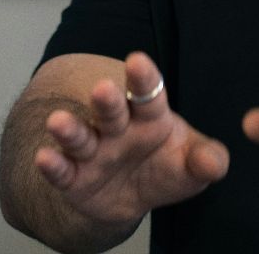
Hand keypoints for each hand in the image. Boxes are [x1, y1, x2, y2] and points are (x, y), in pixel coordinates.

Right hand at [33, 52, 229, 225]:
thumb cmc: (165, 168)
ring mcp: (92, 151)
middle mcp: (116, 128)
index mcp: (148, 116)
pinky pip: (62, 171)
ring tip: (57, 121)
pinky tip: (44, 158)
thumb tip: (214, 164)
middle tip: (103, 88)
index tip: (138, 61)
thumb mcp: (191, 165)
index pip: (147, 93)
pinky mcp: (73, 178)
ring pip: (79, 136)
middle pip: (111, 110)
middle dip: (107, 100)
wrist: (130, 197)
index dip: (143, 78)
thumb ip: (205, 161)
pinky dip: (52, 166)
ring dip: (69, 129)